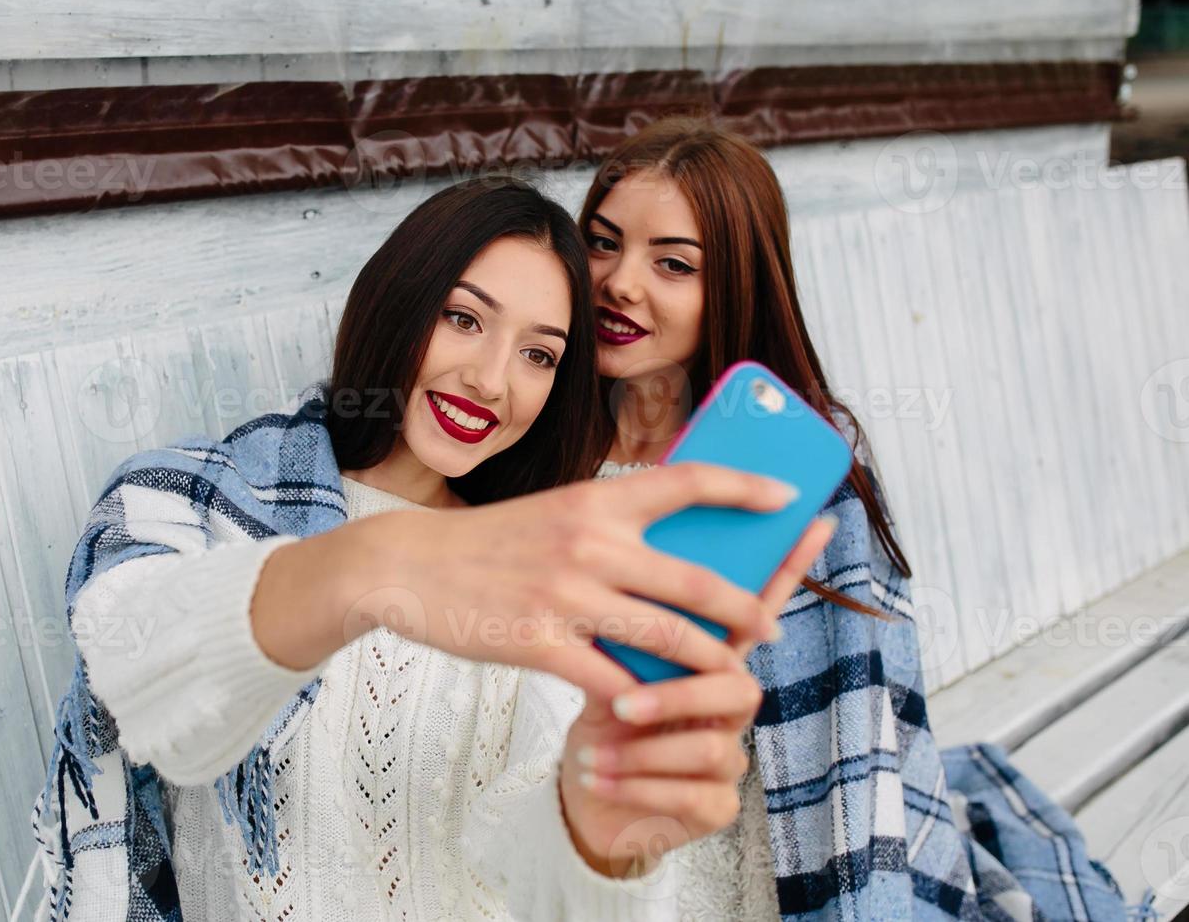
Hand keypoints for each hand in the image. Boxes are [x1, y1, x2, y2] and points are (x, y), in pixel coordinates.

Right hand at [354, 462, 805, 701]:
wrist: (407, 566)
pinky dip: (638, 698)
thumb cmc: (488, 542)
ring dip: (709, 660)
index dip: (742, 486)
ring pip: (665, 635)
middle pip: (694, 579)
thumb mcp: (553, 514)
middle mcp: (589, 543)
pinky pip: (607, 678)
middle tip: (770, 623)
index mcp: (595, 501)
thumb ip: (609, 525)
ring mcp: (566, 595)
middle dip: (744, 606)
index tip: (783, 495)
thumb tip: (673, 545)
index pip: (685, 481)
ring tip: (731, 672)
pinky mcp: (539, 642)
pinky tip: (654, 709)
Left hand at [554, 515, 836, 876]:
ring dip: (647, 750)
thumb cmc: (600, 713)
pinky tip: (595, 778)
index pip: (753, 607)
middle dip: (677, 694)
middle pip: (737, 685)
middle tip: (622, 702)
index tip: (816, 519)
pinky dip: (637, 787)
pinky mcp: (714, 806)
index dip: (789, 568)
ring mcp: (729, 754)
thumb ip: (625, 621)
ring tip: (595, 752)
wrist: (579, 790)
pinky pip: (692, 796)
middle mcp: (729, 704)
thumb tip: (622, 565)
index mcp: (709, 657)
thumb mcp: (603, 658)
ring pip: (715, 747)